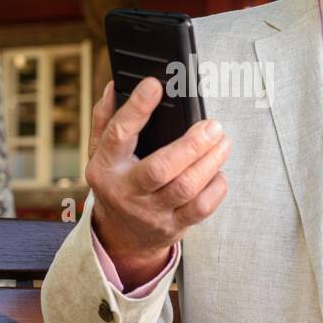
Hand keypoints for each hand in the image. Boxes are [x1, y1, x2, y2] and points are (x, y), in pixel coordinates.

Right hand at [85, 77, 229, 280]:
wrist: (122, 237)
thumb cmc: (116, 184)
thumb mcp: (100, 154)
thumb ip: (105, 120)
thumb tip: (113, 87)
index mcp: (106, 167)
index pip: (118, 135)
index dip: (136, 108)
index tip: (154, 85)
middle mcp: (127, 192)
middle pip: (160, 169)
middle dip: (191, 145)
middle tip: (212, 125)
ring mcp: (151, 213)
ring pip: (185, 188)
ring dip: (210, 162)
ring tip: (222, 141)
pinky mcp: (173, 226)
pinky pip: (201, 208)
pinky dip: (216, 187)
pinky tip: (218, 171)